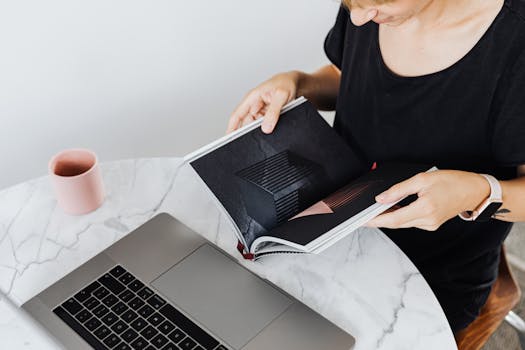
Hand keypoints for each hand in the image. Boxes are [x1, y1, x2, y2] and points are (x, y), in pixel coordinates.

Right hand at [227, 71, 299, 133]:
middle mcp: (254, 105)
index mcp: (252, 97)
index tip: (229, 139)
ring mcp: (261, 111)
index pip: (237, 115)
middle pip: (247, 123)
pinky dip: (268, 128)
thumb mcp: (281, 96)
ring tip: (273, 123)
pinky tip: (274, 126)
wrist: (296, 83)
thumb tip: (266, 128)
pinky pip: (265, 125)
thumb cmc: (286, 83)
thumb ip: (273, 112)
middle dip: (251, 130)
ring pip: (256, 126)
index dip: (231, 128)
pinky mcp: (268, 116)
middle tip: (262, 132)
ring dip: (262, 129)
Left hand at [366, 170, 490, 230]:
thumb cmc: (451, 181)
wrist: (473, 191)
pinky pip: (411, 222)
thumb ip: (399, 190)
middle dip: (379, 220)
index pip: (393, 219)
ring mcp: (430, 225)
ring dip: (389, 217)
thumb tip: (381, 198)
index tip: (362, 221)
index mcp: (425, 208)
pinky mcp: (432, 225)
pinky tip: (394, 209)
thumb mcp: (422, 179)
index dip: (375, 221)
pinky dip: (400, 217)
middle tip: (364, 215)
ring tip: (377, 209)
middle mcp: (427, 220)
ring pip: (403, 223)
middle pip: (396, 223)